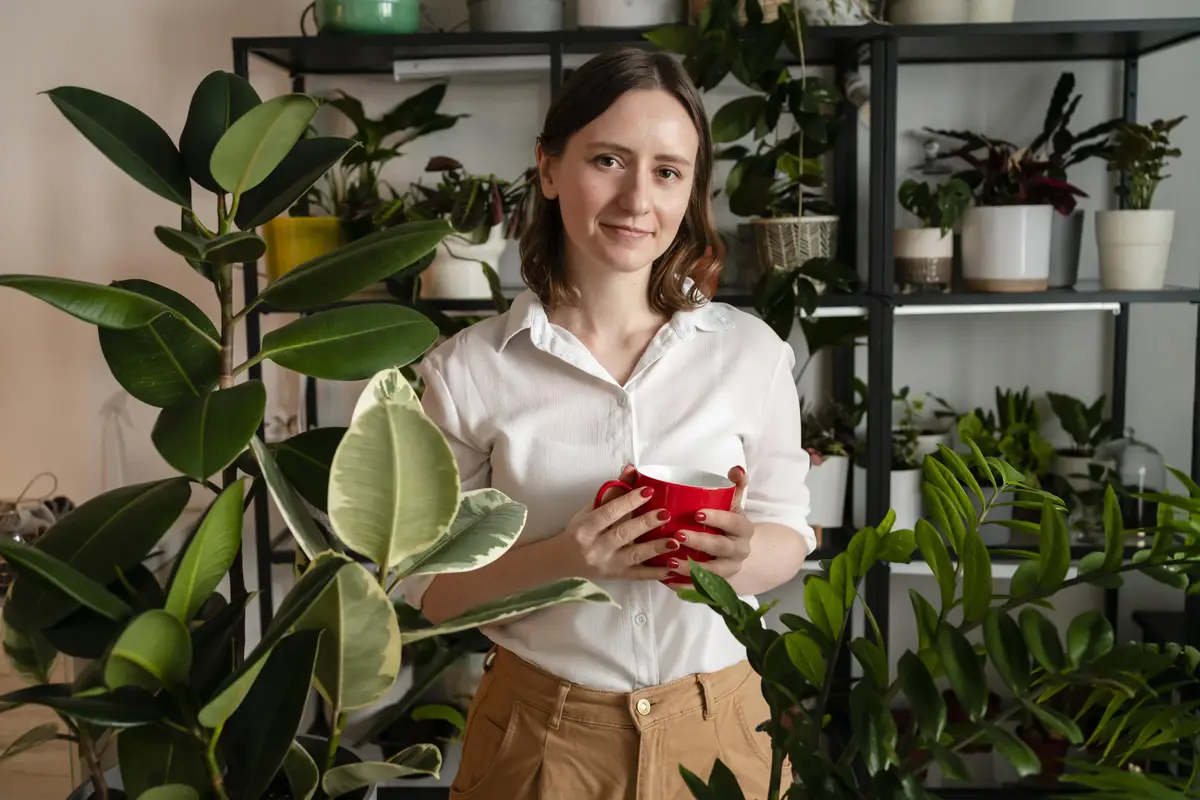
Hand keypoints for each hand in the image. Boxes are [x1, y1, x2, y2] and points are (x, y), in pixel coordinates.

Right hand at [557, 465, 679, 581]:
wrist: (566, 561)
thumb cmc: (580, 531)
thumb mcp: (590, 510)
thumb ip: (612, 492)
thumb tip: (631, 470)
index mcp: (585, 528)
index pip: (609, 513)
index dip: (628, 501)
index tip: (648, 491)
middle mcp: (595, 548)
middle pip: (623, 534)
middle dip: (645, 524)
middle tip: (665, 514)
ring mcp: (607, 565)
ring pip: (634, 556)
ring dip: (655, 549)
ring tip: (675, 542)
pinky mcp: (617, 576)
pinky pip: (639, 575)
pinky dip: (656, 573)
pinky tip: (673, 568)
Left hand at [670, 466, 754, 580]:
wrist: (739, 550)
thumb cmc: (728, 523)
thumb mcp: (734, 504)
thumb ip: (735, 485)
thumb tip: (736, 469)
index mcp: (744, 529)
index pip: (733, 522)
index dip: (717, 518)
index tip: (697, 513)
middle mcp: (740, 550)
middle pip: (721, 547)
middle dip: (699, 542)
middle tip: (677, 535)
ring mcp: (729, 569)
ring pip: (712, 572)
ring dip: (691, 568)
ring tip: (670, 562)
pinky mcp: (719, 584)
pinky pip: (702, 589)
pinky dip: (685, 587)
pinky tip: (668, 582)